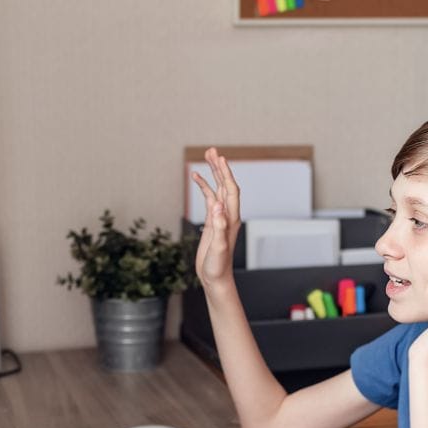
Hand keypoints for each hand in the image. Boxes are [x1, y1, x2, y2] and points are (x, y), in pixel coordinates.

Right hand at [190, 148, 240, 290]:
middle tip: (212, 150)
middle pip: (225, 185)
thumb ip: (218, 226)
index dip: (226, 173)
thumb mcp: (218, 246)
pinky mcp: (212, 222)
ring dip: (213, 173)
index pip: (230, 190)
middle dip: (219, 167)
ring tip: (206, 156)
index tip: (219, 158)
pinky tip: (196, 178)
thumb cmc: (218, 266)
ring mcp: (220, 217)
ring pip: (217, 189)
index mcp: (230, 218)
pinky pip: (209, 199)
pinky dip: (204, 187)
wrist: (216, 277)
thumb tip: (217, 204)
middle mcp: (227, 215)